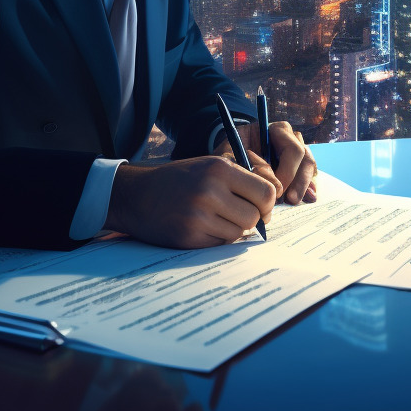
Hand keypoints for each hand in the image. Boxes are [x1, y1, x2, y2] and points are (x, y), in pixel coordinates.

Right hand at [104, 156, 277, 247]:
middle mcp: (210, 190)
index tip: (261, 208)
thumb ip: (240, 178)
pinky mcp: (189, 236)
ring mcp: (198, 215)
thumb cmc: (179, 181)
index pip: (265, 192)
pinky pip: (220, 243)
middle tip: (238, 216)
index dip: (267, 205)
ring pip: (239, 232)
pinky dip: (217, 238)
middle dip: (251, 220)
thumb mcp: (209, 166)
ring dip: (232, 230)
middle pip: (254, 216)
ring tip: (215, 220)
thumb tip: (274, 199)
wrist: (136, 196)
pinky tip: (202, 228)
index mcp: (219, 169)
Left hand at [214, 120, 317, 204]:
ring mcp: (295, 153)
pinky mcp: (297, 167)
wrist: (227, 162)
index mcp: (276, 130)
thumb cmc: (229, 155)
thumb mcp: (231, 157)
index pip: (292, 148)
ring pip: (309, 167)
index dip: (288, 170)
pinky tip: (308, 198)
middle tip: (290, 199)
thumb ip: (251, 167)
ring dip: (303, 185)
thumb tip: (274, 185)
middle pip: (305, 157)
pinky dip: (308, 188)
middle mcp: (289, 138)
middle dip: (299, 180)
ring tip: (293, 201)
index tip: (276, 189)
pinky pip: (309, 176)